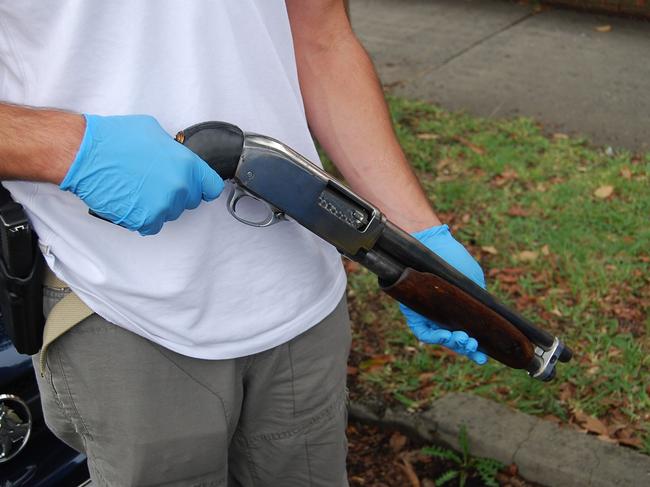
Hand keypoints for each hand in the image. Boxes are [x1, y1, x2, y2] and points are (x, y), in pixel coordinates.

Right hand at [60, 114, 223, 234]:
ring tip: (138, 189)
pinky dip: (143, 217)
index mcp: (186, 165)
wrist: (85, 155)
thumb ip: (173, 150)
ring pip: (170, 213)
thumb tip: (175, 156)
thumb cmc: (114, 139)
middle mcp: (179, 187)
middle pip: (189, 201)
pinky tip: (132, 202)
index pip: (211, 187)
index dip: (203, 187)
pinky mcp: (145, 220)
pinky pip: (152, 225)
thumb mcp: (154, 132)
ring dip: (158, 205)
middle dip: (176, 193)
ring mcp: (163, 206)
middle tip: (154, 183)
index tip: (197, 189)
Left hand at [400, 224, 487, 364]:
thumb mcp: (472, 279)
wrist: (431, 241)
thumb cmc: (451, 257)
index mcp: (457, 310)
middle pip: (454, 341)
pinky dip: (433, 336)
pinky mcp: (413, 311)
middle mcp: (442, 315)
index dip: (475, 349)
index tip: (485, 356)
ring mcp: (427, 314)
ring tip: (464, 340)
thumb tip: (489, 319)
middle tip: (476, 350)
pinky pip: (421, 331)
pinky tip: (445, 334)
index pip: (467, 334)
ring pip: (438, 339)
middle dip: (466, 349)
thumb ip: (479, 300)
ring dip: (452, 344)